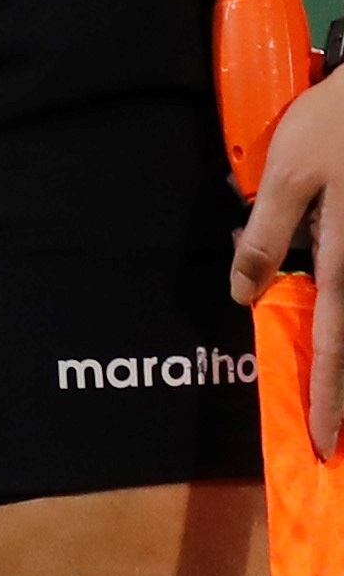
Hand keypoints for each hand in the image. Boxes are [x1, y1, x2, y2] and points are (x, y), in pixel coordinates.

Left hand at [234, 70, 343, 461]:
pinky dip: (339, 318)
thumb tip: (243, 294)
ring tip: (332, 402)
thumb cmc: (335, 130)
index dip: (327, 399)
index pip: (334, 350)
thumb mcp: (286, 179)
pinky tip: (313, 307)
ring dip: (341, 360)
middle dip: (342, 393)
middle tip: (332, 439)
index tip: (324, 446)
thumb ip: (266, 238)